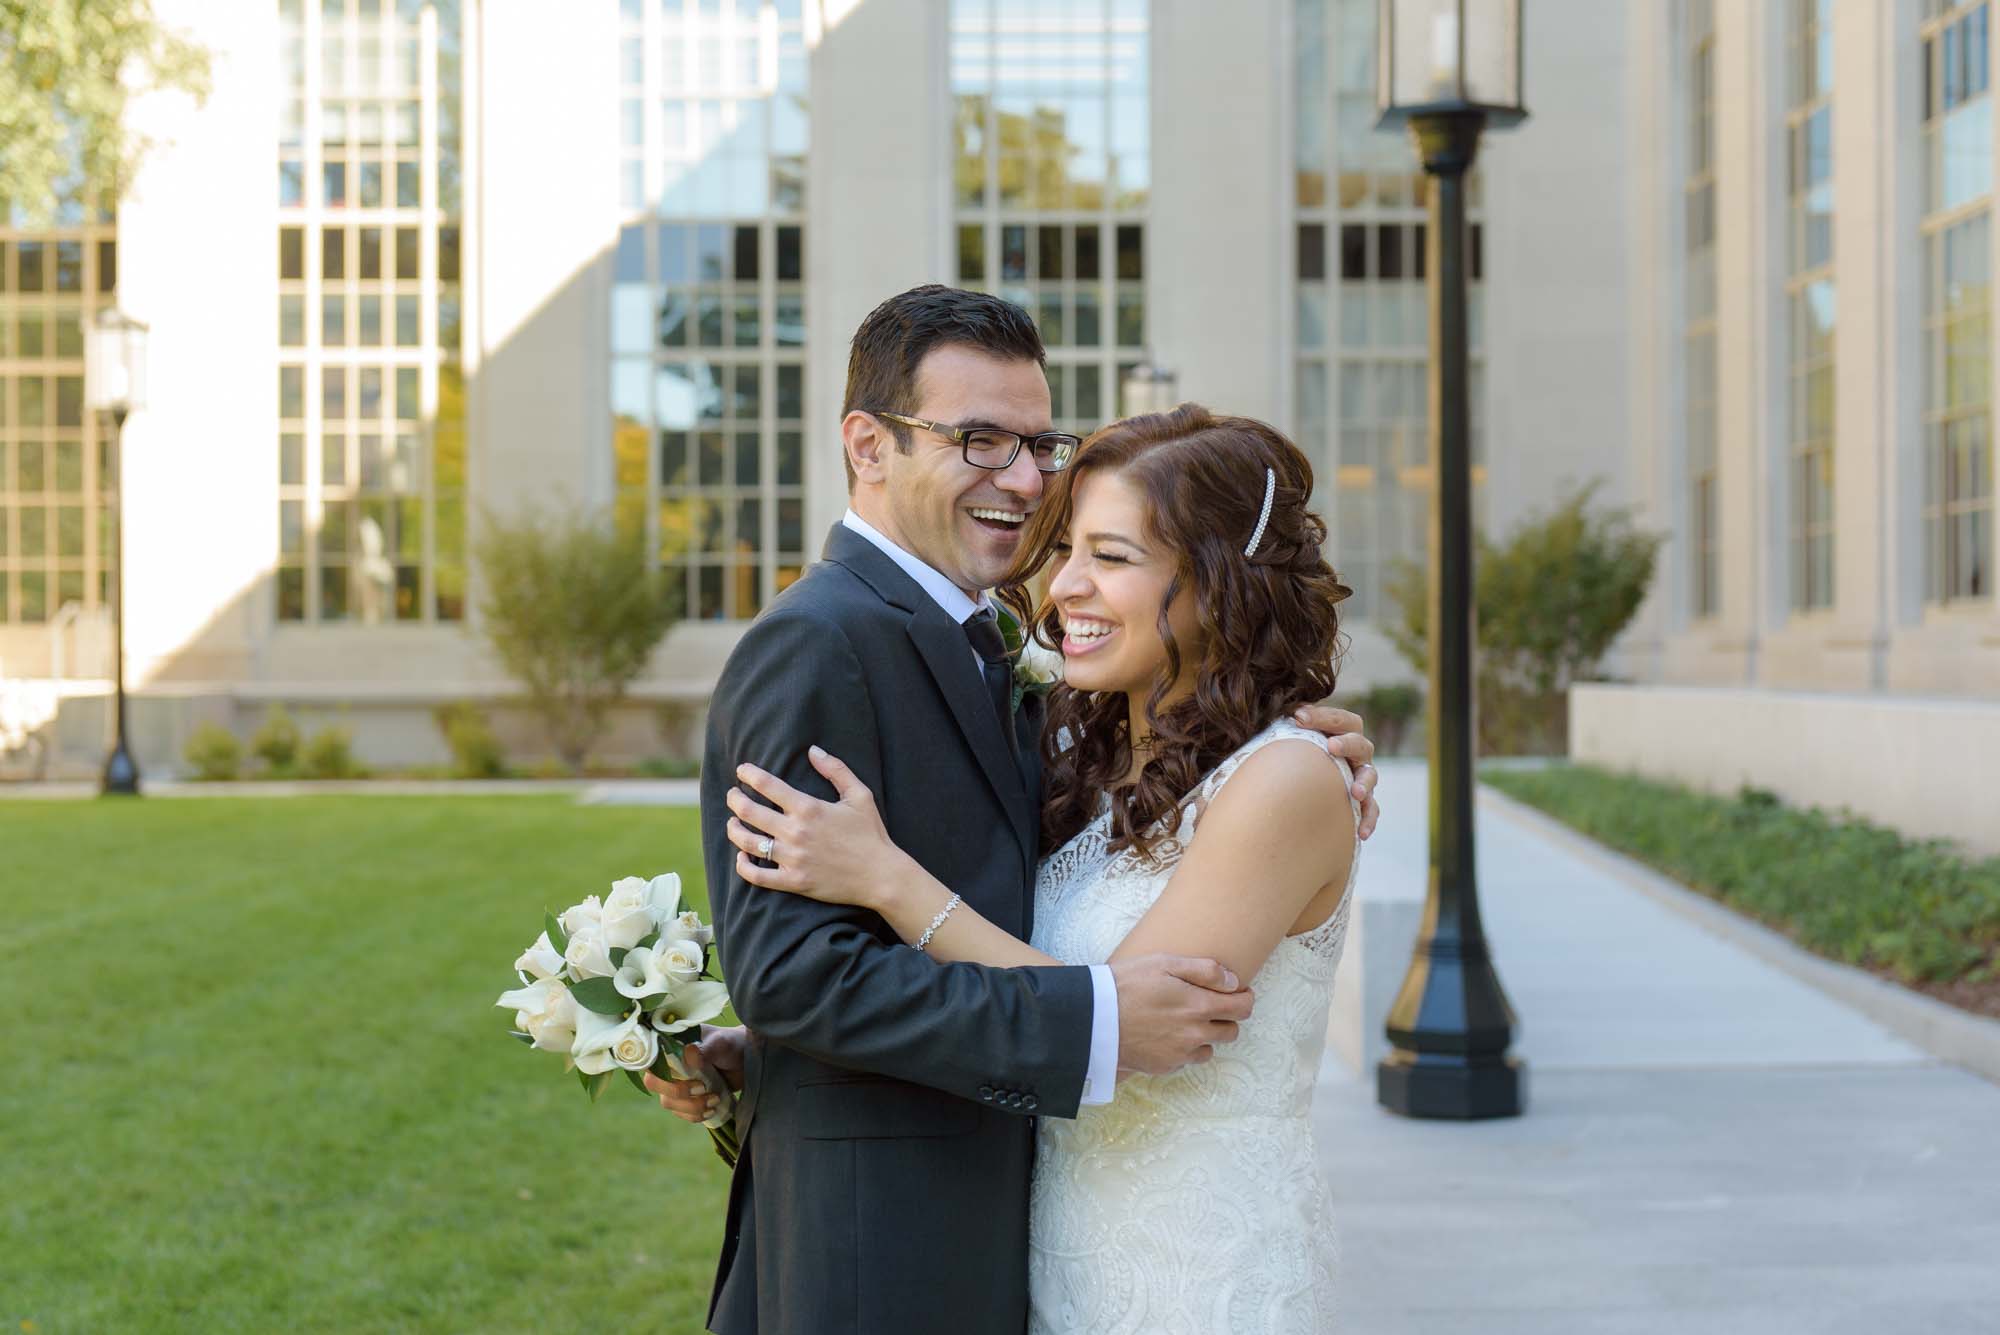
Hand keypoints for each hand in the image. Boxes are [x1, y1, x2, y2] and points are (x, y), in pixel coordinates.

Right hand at [644, 1024, 747, 1123]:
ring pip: (668, 1102)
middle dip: (677, 1091)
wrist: (747, 1061)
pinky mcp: (687, 1099)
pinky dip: (695, 1115)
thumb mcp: (722, 1043)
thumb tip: (689, 1053)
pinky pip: (681, 1114)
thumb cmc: (732, 1045)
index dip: (657, 1069)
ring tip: (715, 1099)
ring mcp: (677, 1083)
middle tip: (702, 1088)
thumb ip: (705, 1049)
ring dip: (691, 1106)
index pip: (650, 1058)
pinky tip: (712, 1110)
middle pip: (654, 1083)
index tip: (681, 1074)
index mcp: (671, 1045)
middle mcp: (669, 1065)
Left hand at [725, 746, 899, 908]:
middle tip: (732, 794)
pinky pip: (757, 875)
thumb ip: (836, 770)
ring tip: (732, 822)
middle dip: (735, 799)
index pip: (768, 785)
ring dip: (733, 829)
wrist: (880, 875)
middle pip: (749, 811)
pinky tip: (741, 856)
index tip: (742, 771)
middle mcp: (796, 832)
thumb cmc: (871, 833)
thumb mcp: (859, 795)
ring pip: (747, 842)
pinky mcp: (793, 881)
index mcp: (809, 808)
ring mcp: (792, 858)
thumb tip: (813, 750)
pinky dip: (743, 865)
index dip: (749, 774)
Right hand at [1109, 954, 1254, 1076]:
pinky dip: (1182, 1049)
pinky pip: (1185, 1060)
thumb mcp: (1165, 963)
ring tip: (1182, 1021)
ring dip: (1204, 1036)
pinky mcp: (1164, 1067)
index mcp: (1200, 1007)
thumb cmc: (1127, 984)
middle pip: (1231, 1032)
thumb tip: (1234, 982)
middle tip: (1206, 1004)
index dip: (1245, 998)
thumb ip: (1205, 971)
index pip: (1242, 1009)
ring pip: (1209, 1049)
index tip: (1238, 993)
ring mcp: (1180, 1054)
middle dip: (1225, 1017)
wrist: (1093, 1018)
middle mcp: (1195, 1035)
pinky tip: (1164, 1035)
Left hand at [1292, 704, 1379, 840]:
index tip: (1298, 717)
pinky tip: (1361, 834)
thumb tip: (1267, 715)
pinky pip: (1371, 810)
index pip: (1341, 720)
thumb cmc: (1291, 760)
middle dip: (1347, 743)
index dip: (1323, 717)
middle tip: (1331, 747)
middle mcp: (1355, 754)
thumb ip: (1280, 730)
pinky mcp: (1362, 802)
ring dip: (1364, 782)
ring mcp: (1360, 778)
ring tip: (1355, 792)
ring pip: (1370, 775)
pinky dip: (1368, 820)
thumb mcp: (1285, 744)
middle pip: (1361, 744)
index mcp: (1340, 734)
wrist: (1298, 793)